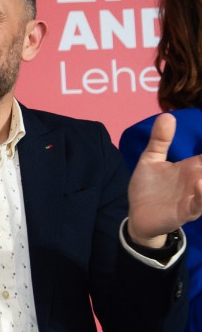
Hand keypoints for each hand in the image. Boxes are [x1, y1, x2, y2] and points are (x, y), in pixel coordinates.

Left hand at [127, 112, 201, 246]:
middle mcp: (199, 179)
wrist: (137, 216)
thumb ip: (160, 140)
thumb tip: (167, 115)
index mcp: (193, 166)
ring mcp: (195, 195)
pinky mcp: (187, 211)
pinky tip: (200, 184)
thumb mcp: (151, 160)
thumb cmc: (148, 188)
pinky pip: (200, 204)